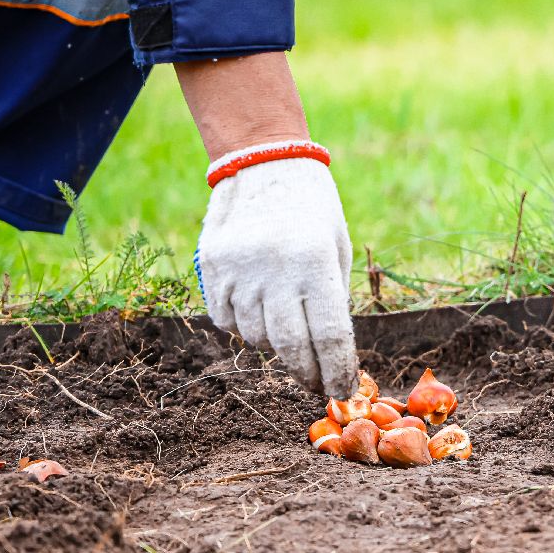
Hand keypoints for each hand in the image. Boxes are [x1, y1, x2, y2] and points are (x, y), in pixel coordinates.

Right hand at [195, 148, 357, 396]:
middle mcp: (275, 267)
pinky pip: (225, 319)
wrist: (265, 162)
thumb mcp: (337, 248)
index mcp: (315, 261)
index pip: (329, 335)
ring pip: (256, 336)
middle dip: (307, 372)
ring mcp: (238, 268)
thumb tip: (331, 356)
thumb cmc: (313, 210)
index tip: (342, 390)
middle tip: (317, 383)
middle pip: (291, 346)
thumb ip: (333, 299)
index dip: (336, 370)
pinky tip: (258, 310)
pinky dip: (243, 326)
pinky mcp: (211, 266)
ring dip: (275, 345)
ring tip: (287, 328)